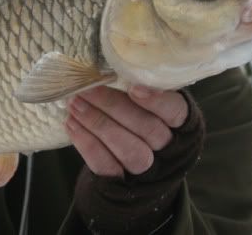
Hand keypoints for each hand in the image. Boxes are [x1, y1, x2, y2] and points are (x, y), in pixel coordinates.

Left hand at [66, 85, 187, 176]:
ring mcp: (147, 170)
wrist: (129, 170)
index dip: (158, 101)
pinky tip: (71, 123)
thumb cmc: (138, 122)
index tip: (134, 88)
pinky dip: (86, 143)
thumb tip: (103, 68)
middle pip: (148, 129)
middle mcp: (168, 149)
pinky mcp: (122, 184)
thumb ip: (137, 90)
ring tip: (75, 104)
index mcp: (181, 124)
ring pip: (128, 149)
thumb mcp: (148, 105)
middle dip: (114, 107)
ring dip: (98, 123)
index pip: (176, 111)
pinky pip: (106, 165)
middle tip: (87, 89)